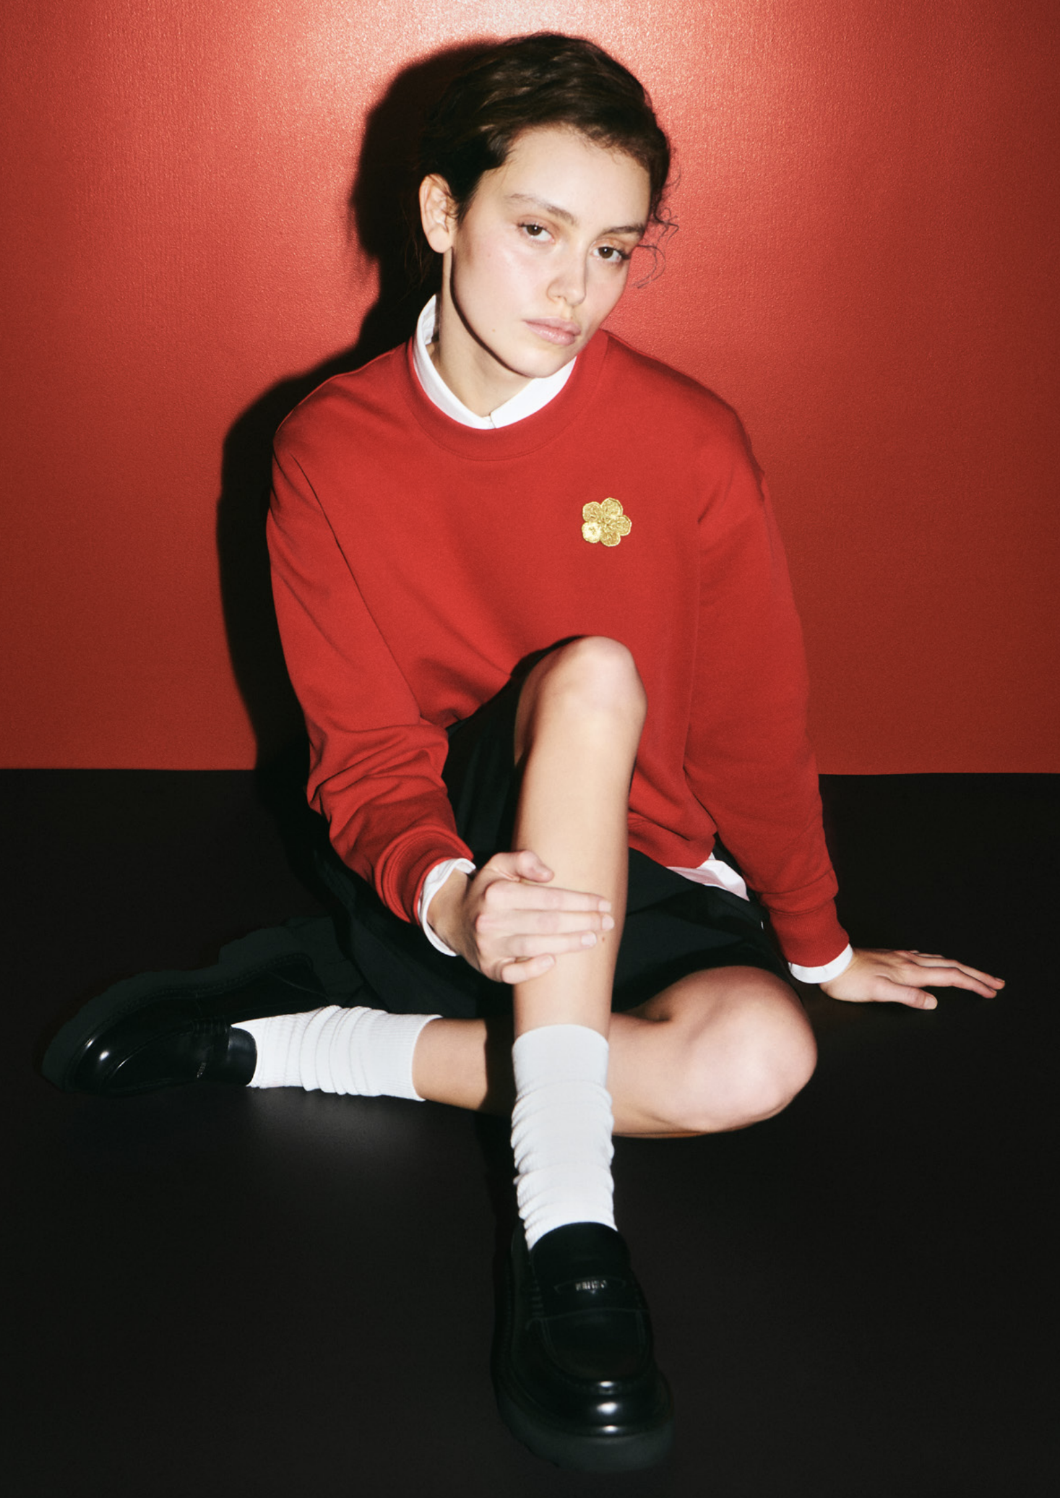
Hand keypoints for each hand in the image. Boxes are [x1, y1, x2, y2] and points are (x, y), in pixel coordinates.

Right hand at [427, 850, 613, 984]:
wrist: (453, 918)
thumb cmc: (487, 890)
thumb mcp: (498, 865)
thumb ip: (523, 860)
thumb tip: (550, 874)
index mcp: (497, 893)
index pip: (547, 898)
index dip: (579, 901)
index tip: (602, 902)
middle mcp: (491, 921)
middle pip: (546, 923)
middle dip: (582, 922)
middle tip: (607, 922)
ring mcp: (489, 947)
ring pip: (534, 947)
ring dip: (568, 944)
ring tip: (593, 939)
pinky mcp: (488, 968)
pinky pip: (512, 975)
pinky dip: (533, 969)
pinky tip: (554, 962)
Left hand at [819, 948, 1003, 1009]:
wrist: (829, 962)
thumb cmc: (850, 981)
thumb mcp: (878, 992)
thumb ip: (907, 996)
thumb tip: (933, 1002)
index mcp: (910, 972)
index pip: (950, 977)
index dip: (973, 984)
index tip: (991, 992)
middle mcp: (909, 962)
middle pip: (951, 966)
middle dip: (976, 975)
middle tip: (996, 983)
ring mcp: (901, 958)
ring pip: (940, 961)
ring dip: (961, 968)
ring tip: (974, 974)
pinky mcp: (892, 958)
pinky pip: (925, 958)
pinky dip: (940, 962)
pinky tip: (936, 963)